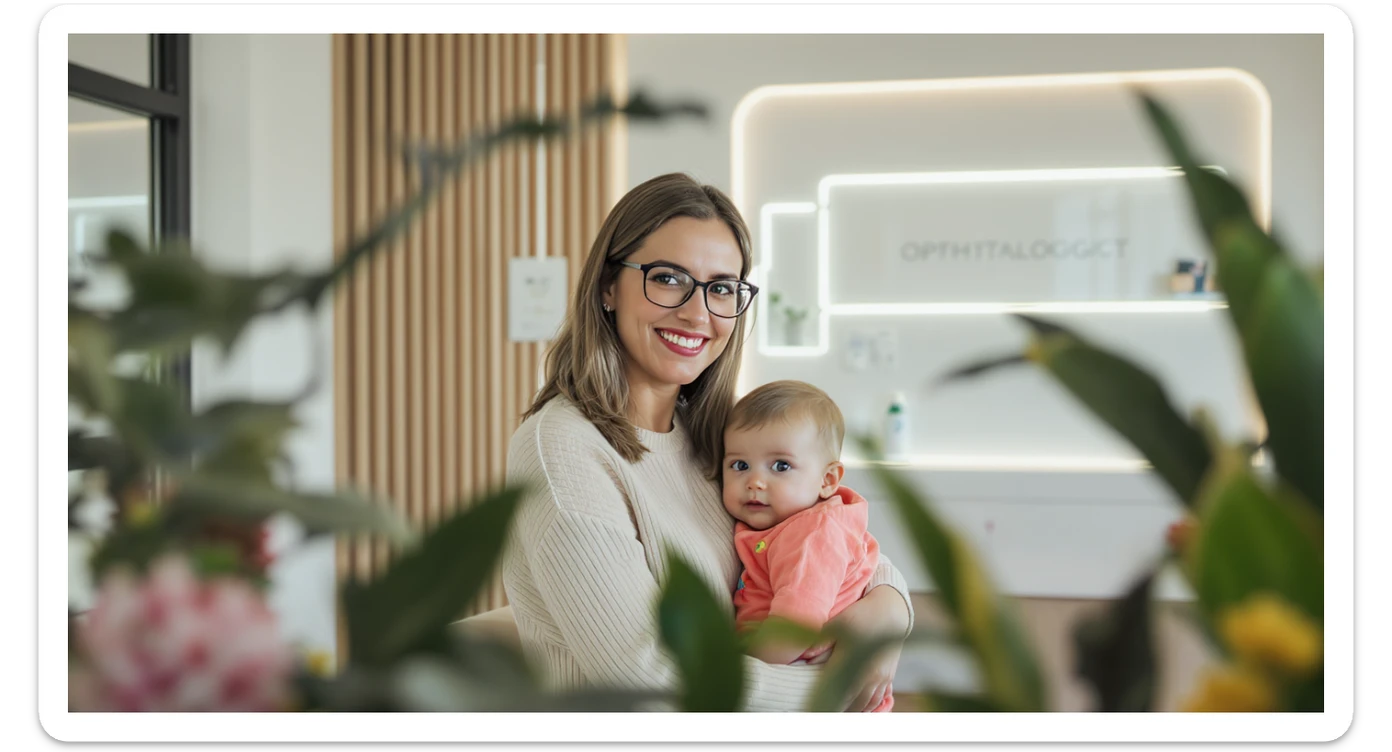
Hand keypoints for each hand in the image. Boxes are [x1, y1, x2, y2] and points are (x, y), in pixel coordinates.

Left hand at [824, 585, 909, 711]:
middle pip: (852, 701)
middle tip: (824, 713)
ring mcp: (880, 676)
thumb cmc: (859, 616)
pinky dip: (868, 708)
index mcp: (852, 659)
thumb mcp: (836, 624)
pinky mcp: (888, 676)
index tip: (816, 708)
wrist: (889, 613)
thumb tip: (806, 659)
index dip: (826, 701)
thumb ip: (821, 642)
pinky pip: (878, 699)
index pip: (836, 689)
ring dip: (853, 711)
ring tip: (839, 712)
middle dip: (838, 709)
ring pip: (866, 704)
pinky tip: (858, 710)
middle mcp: (868, 671)